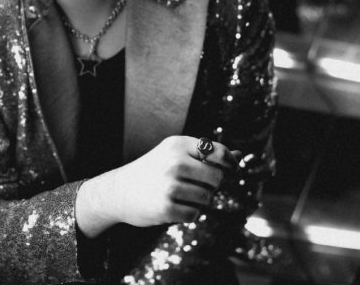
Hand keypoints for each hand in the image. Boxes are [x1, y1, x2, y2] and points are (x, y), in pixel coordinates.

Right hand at [75, 136, 240, 236]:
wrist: (119, 191)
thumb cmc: (153, 171)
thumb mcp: (174, 153)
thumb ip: (206, 154)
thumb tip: (240, 156)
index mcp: (177, 145)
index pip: (218, 152)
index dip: (230, 162)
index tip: (232, 169)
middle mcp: (174, 163)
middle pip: (217, 177)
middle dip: (212, 184)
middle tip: (198, 185)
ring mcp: (170, 186)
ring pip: (208, 198)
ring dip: (200, 200)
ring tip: (181, 195)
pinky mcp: (166, 207)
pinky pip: (195, 214)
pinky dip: (189, 213)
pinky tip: (174, 206)